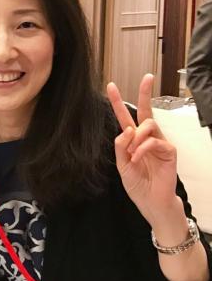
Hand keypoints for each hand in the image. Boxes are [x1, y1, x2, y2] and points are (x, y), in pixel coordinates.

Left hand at [106, 74, 177, 226]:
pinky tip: (138, 158)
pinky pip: (154, 141)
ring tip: (132, 154)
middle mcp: (147, 137)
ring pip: (149, 124)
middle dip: (145, 93)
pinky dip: (143, 148)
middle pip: (145, 111)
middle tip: (147, 78)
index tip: (110, 85)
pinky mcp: (169, 151)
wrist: (151, 203)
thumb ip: (121, 146)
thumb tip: (126, 129)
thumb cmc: (138, 185)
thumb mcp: (122, 165)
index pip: (126, 117)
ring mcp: (160, 143)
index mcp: (133, 140)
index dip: (117, 101)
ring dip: (136, 136)